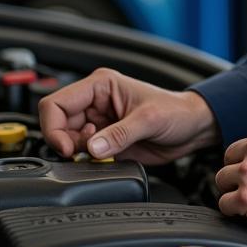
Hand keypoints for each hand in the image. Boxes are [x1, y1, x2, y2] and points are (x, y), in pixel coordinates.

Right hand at [38, 66, 219, 163]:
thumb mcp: (149, 120)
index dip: (54, 127)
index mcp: (100, 85)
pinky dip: (86, 160)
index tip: (66, 147)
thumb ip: (120, 134)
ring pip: (67, 140)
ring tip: (103, 152)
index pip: (56, 103)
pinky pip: (81, 153)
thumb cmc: (176, 111)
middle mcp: (94, 102)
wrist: (191, 128)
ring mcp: (98, 122)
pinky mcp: (104, 141)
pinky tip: (105, 158)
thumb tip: (92, 148)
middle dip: (65, 142)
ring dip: (77, 152)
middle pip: (57, 124)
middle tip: (84, 154)